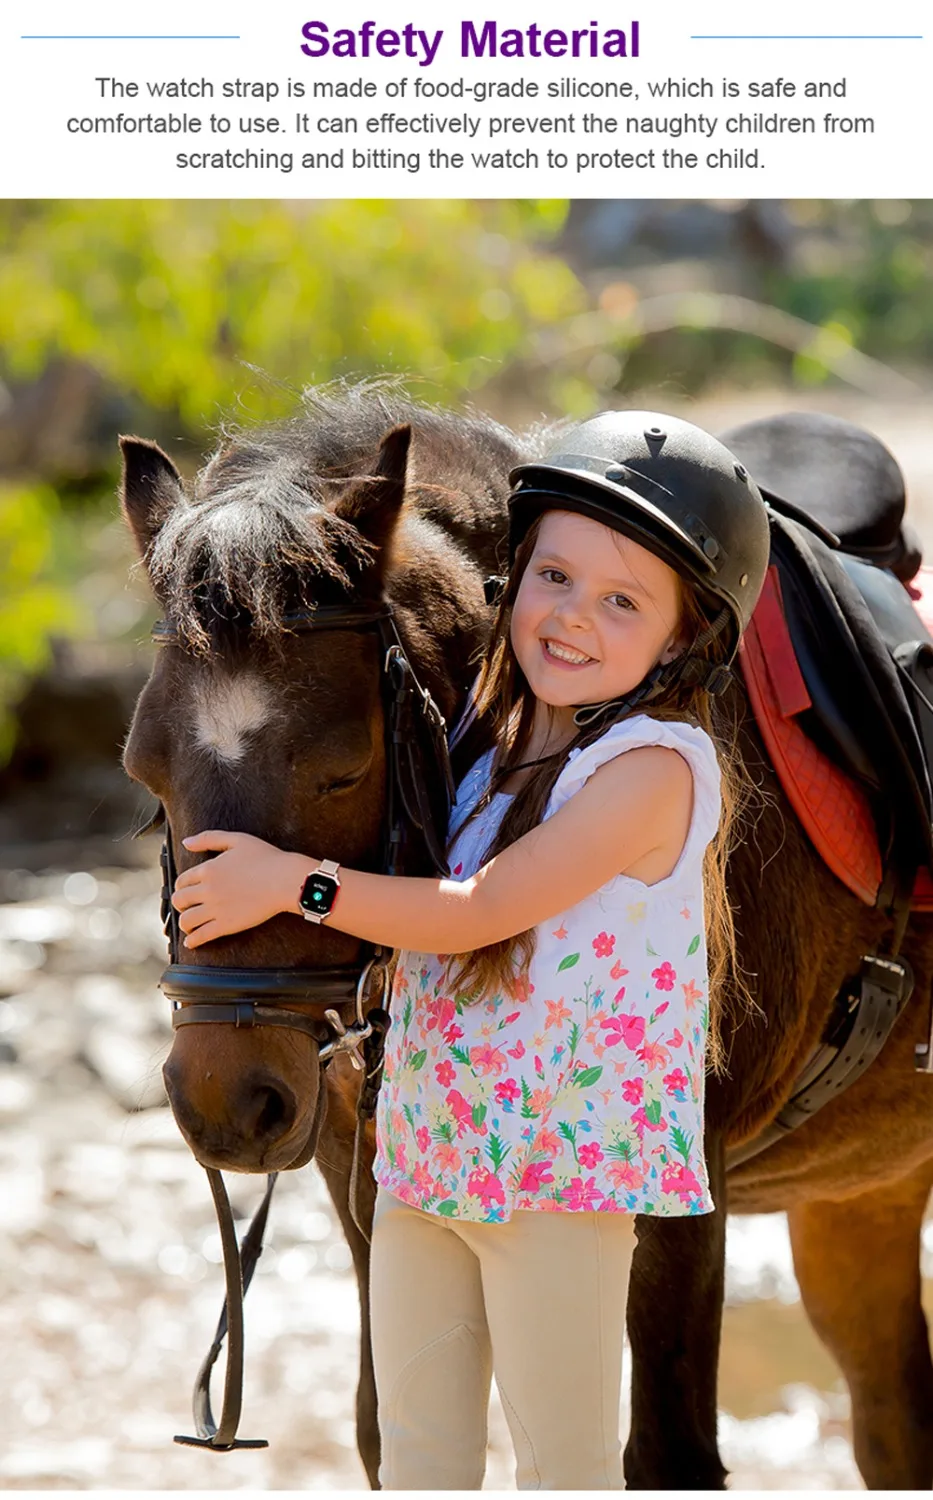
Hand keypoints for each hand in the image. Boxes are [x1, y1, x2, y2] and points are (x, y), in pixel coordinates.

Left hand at [171, 830, 310, 947]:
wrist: (285, 880)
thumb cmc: (266, 858)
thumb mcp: (237, 840)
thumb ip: (209, 838)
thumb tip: (186, 842)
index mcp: (208, 869)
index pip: (181, 881)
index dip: (181, 887)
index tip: (186, 890)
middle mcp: (208, 890)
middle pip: (179, 900)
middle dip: (180, 904)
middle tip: (186, 907)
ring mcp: (216, 909)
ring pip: (186, 920)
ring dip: (184, 924)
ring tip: (188, 926)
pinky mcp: (226, 925)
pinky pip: (201, 936)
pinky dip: (192, 941)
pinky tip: (192, 942)